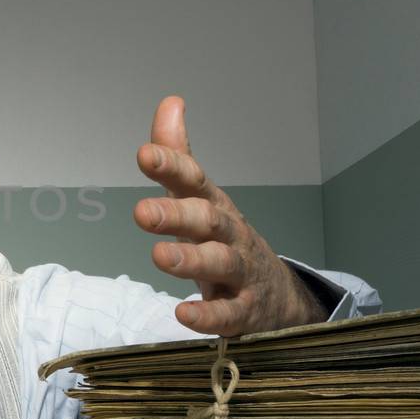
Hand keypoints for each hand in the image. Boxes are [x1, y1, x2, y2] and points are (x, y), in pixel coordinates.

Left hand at [134, 96, 325, 335]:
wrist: (277, 295)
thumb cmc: (225, 240)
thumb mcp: (200, 198)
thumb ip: (179, 157)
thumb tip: (170, 102)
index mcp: (213, 206)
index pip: (193, 180)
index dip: (172, 165)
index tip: (144, 154)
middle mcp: (228, 235)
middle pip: (207, 219)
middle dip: (175, 214)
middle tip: (141, 211)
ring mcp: (240, 272)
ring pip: (220, 262)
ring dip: (190, 259)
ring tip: (158, 257)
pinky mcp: (244, 310)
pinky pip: (229, 314)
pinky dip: (209, 315)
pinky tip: (183, 315)